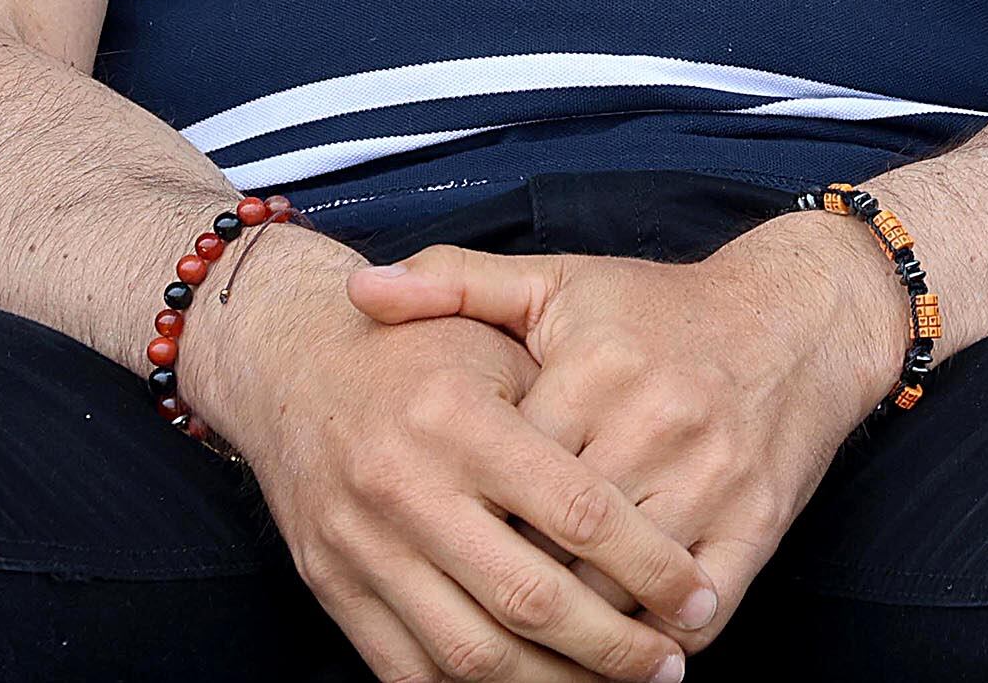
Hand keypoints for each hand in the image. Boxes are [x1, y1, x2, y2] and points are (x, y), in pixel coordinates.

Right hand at [189, 223, 723, 682]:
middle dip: (613, 647)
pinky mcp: (333, 587)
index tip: (696, 597)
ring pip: (471, 654)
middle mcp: (404, 487)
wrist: (290, 363)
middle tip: (670, 666)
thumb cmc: (417, 350)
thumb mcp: (493, 338)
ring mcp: (361, 547)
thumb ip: (565, 406)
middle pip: (529, 599)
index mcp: (457, 417)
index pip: (576, 512)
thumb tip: (651, 496)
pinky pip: (408, 673)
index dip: (648, 564)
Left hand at [347, 214, 910, 650]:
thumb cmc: (660, 309)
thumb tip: (360, 291)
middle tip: (471, 611)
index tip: (435, 546)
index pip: (507, 476)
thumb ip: (455, 282)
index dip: (467, 522)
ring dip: (577, 628)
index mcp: (594, 367)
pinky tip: (621, 649)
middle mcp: (654, 421)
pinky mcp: (759, 520)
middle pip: (557, 542)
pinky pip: (696, 611)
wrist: (801, 318)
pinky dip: (656, 640)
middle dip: (512, 585)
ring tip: (534, 643)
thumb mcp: (558, 281)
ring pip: (620, 588)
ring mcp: (712, 477)